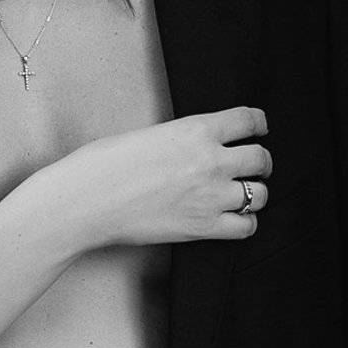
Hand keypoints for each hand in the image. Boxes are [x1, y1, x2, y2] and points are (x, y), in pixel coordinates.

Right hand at [54, 104, 271, 251]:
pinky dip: (245, 223)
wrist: (86, 201)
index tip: (259, 130)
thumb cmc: (102, 166)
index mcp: (196, 129)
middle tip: (254, 166)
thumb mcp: (148, 135)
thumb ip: (181, 139)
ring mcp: (210, 196)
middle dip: (260, 162)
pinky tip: (232, 219)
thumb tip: (192, 148)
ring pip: (259, 195)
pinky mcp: (203, 227)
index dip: (260, 125)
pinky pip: (246, 227)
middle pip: (261, 158)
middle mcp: (211, 161)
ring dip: (254, 194)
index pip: (249, 120)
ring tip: (243, 195)